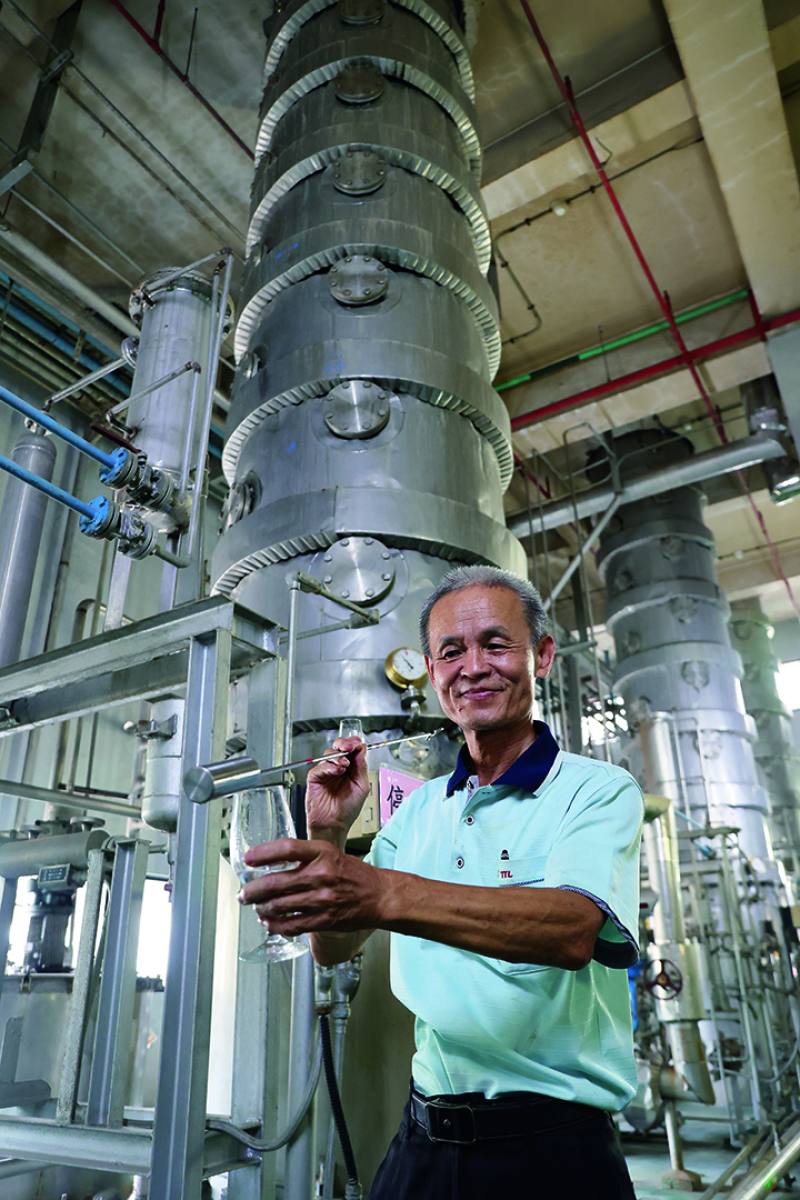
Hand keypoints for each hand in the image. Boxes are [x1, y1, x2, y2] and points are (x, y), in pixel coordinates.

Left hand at [239, 838, 387, 934]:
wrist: (380, 896)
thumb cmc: (356, 874)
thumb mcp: (332, 854)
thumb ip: (307, 857)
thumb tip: (275, 862)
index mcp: (323, 853)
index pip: (287, 849)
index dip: (263, 854)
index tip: (248, 859)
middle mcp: (321, 874)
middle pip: (276, 882)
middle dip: (253, 890)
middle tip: (243, 893)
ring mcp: (322, 899)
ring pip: (280, 905)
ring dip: (262, 909)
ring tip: (255, 908)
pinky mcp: (324, 920)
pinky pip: (292, 925)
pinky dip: (276, 925)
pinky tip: (269, 924)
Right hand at [305, 736, 368, 839]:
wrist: (334, 824)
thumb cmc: (348, 809)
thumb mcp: (362, 786)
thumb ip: (361, 767)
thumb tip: (361, 749)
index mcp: (351, 768)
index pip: (352, 749)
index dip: (354, 744)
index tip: (358, 743)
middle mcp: (338, 767)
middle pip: (339, 747)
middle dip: (345, 744)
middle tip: (349, 747)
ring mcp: (326, 771)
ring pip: (329, 753)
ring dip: (338, 757)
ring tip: (344, 765)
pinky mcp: (315, 777)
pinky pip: (320, 766)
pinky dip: (329, 766)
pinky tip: (337, 771)